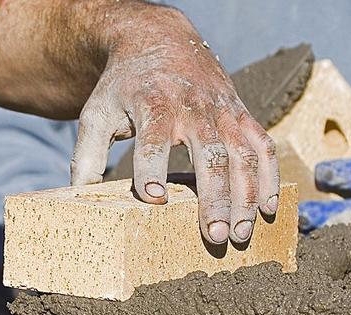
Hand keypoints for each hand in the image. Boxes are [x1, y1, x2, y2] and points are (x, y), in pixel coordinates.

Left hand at [70, 7, 278, 244]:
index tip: (154, 198)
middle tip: (216, 236)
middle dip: (216, 198)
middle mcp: (195, 108)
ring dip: (247, 196)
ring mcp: (223, 112)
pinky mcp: (241, 115)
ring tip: (241, 233)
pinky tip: (268, 207)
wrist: (161, 41)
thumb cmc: (127, 86)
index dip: (154, 167)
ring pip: (244, 155)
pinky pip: (264, 146)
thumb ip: (87, 154)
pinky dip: (270, 177)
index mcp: (154, 104)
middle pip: (212, 155)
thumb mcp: (98, 111)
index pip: (154, 138)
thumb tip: (80, 198)